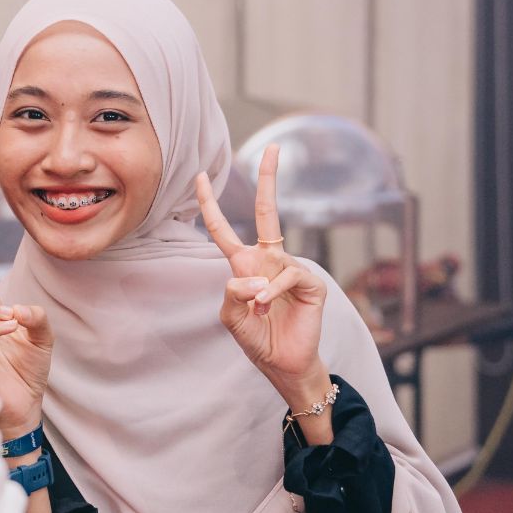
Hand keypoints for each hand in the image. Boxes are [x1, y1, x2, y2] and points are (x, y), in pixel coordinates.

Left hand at [195, 145, 331, 412]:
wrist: (283, 365)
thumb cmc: (257, 339)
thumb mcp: (231, 316)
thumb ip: (231, 292)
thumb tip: (252, 276)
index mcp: (245, 266)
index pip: (224, 230)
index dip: (210, 204)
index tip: (201, 177)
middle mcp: (269, 261)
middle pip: (268, 212)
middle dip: (270, 179)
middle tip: (274, 148)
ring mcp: (292, 269)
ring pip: (269, 263)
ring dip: (258, 291)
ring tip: (259, 311)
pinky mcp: (311, 283)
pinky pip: (288, 276)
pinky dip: (274, 291)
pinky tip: (269, 305)